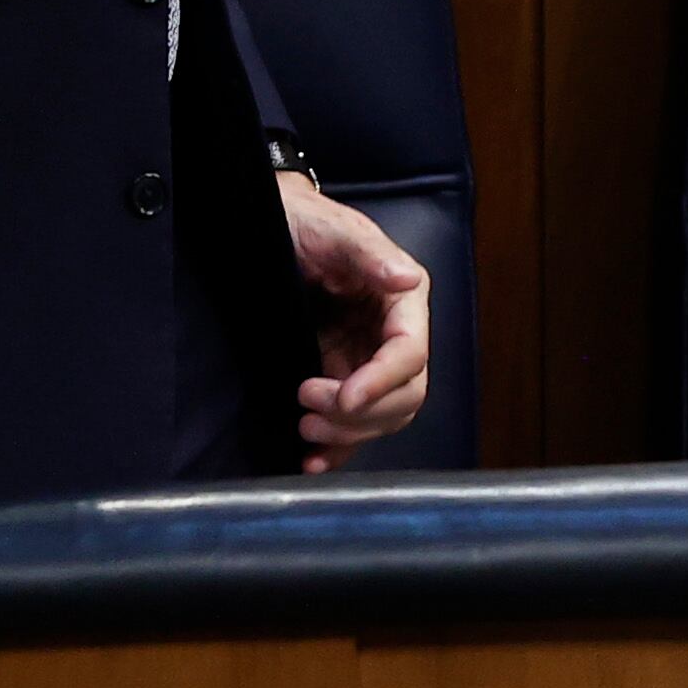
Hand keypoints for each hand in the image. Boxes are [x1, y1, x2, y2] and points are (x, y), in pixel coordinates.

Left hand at [278, 173, 435, 463]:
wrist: (277, 230)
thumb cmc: (307, 224)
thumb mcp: (334, 233)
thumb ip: (368, 255)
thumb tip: (406, 278)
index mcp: (403, 302)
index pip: (410, 353)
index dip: (382, 381)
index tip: (343, 397)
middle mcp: (393, 336)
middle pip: (404, 395)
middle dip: (361, 413)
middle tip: (307, 407)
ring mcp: (369, 361)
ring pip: (383, 417)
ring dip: (348, 433)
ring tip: (304, 427)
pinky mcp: (344, 379)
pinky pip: (355, 426)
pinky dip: (340, 450)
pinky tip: (313, 462)